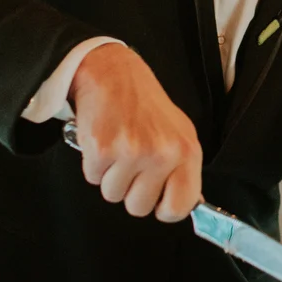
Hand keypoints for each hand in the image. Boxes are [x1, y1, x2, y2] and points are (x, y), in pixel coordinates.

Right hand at [69, 42, 202, 221]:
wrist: (113, 74)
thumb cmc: (145, 105)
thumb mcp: (178, 133)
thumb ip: (183, 170)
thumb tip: (188, 206)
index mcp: (187, 151)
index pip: (180, 207)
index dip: (164, 208)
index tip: (157, 197)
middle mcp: (162, 154)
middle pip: (139, 208)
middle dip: (131, 190)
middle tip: (132, 163)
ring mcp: (131, 152)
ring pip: (113, 195)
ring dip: (111, 176)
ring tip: (118, 147)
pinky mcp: (102, 149)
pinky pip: (92, 179)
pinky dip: (94, 164)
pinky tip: (104, 140)